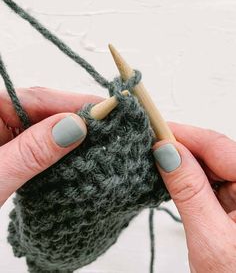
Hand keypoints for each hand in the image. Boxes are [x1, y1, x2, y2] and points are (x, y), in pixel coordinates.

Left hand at [0, 87, 100, 205]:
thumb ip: (33, 150)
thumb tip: (76, 126)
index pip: (39, 98)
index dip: (78, 104)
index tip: (111, 111)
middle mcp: (1, 115)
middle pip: (46, 110)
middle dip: (79, 120)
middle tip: (114, 129)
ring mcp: (7, 133)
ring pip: (47, 127)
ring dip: (73, 136)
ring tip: (103, 143)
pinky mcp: (14, 149)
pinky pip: (42, 143)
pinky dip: (61, 151)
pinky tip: (79, 155)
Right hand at [153, 123, 235, 272]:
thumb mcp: (209, 238)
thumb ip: (189, 191)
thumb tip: (167, 152)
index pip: (218, 146)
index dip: (183, 135)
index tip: (154, 131)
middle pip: (216, 152)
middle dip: (182, 149)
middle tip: (151, 148)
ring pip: (212, 164)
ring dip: (186, 164)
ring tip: (160, 165)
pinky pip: (213, 179)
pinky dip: (193, 179)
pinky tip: (177, 181)